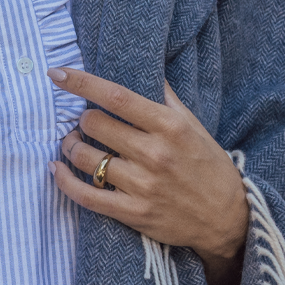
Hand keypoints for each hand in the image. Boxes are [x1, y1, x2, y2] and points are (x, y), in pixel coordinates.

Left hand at [46, 68, 248, 283]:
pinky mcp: (134, 213)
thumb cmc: (208, 165)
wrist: (228, 217)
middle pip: (94, 125)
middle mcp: (155, 154)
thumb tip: (144, 66)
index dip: (82, 82)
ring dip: (70, 146)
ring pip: (85, 158)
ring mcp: (143, 185)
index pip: (116, 97)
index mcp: (169, 127)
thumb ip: (165, 98)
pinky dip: (64, 181)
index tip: (57, 73)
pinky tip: (57, 169)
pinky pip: (86, 196)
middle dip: (81, 120)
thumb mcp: (193, 126)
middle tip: (83, 122)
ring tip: (72, 143)